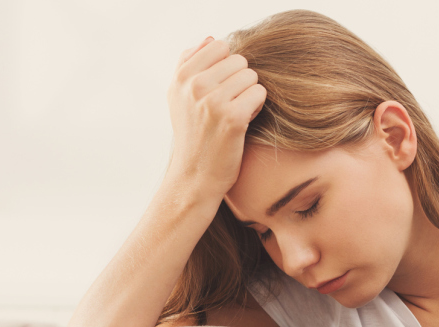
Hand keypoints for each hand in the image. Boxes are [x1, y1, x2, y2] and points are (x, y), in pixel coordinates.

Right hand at [165, 36, 266, 201]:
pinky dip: (255, 109)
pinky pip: (259, 93)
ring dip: (248, 95)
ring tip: (233, 115)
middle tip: (227, 106)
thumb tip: (210, 39)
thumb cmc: (192, 135)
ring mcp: (213, 101)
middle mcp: (194, 86)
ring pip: (251, 76)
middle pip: (239, 61)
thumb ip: (190, 63)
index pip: (220, 46)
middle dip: (239, 82)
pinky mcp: (232, 118)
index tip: (217, 89)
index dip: (225, 68)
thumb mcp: (180, 97)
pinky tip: (242, 124)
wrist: (195, 176)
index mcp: (181, 77)